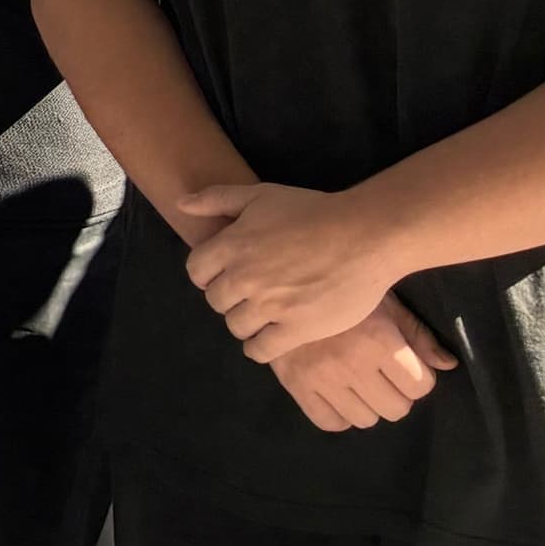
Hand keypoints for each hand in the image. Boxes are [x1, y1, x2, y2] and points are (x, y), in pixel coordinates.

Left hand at [183, 183, 404, 360]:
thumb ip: (216, 199)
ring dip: (245, 321)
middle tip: (249, 294)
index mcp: (232, 245)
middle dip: (228, 297)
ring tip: (261, 314)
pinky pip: (261, 350)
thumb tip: (180, 203)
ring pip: (236, 326)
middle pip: (215, 301)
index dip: (208, 274)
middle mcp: (245, 278)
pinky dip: (259, 347)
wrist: (364, 237)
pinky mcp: (297, 329)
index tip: (225, 274)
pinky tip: (269, 338)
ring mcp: (270, 306)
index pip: (196, 272)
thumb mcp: (259, 195)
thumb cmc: (312, 212)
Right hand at [269, 295, 458, 431]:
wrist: (279, 279)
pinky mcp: (295, 384)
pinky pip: (329, 422)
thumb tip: (449, 365)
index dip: (418, 377)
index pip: (420, 386)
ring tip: (358, 381)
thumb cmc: (342, 287)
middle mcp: (351, 362)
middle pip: (396, 409)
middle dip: (395, 394)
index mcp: (378, 338)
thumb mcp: (384, 301)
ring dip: (367, 404)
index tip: (405, 365)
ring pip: (365, 420)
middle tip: (382, 375)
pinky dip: (338, 413)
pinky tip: (336, 392)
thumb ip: (417, 333)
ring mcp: (321, 377)